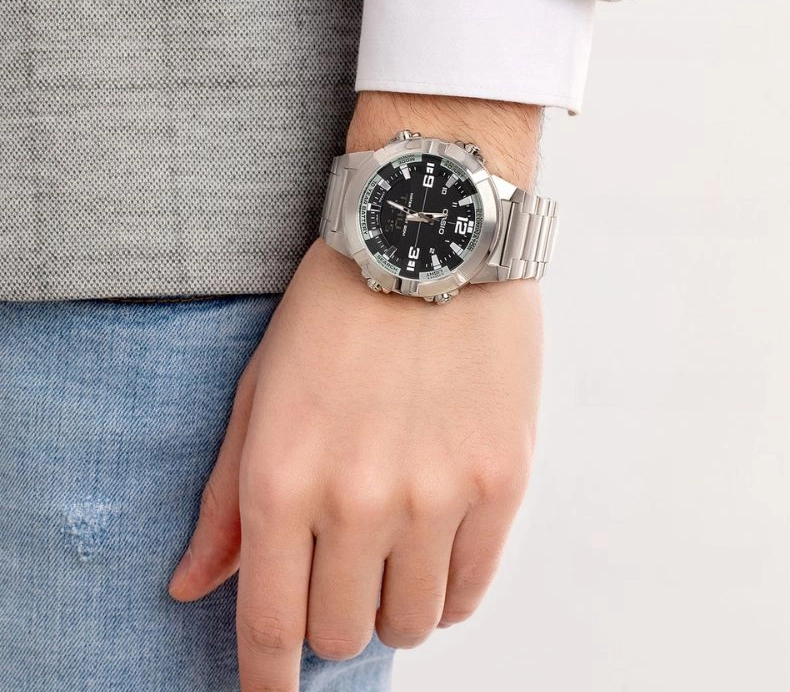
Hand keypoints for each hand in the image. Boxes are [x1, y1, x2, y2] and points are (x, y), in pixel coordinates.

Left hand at [168, 92, 543, 691]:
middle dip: (329, 619)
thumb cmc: (335, 307)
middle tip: (335, 573)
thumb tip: (192, 587)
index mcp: (286, 479)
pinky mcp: (502, 480)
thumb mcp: (259, 390)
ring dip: (390, 601)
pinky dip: (447, 587)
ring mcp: (440, 494)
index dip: (265, 682)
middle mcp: (361, 501)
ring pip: (413, 622)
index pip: (269, 628)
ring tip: (388, 549)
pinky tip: (435, 542)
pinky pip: (472, 589)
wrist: (429, 238)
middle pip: (342, 634)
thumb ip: (225, 499)